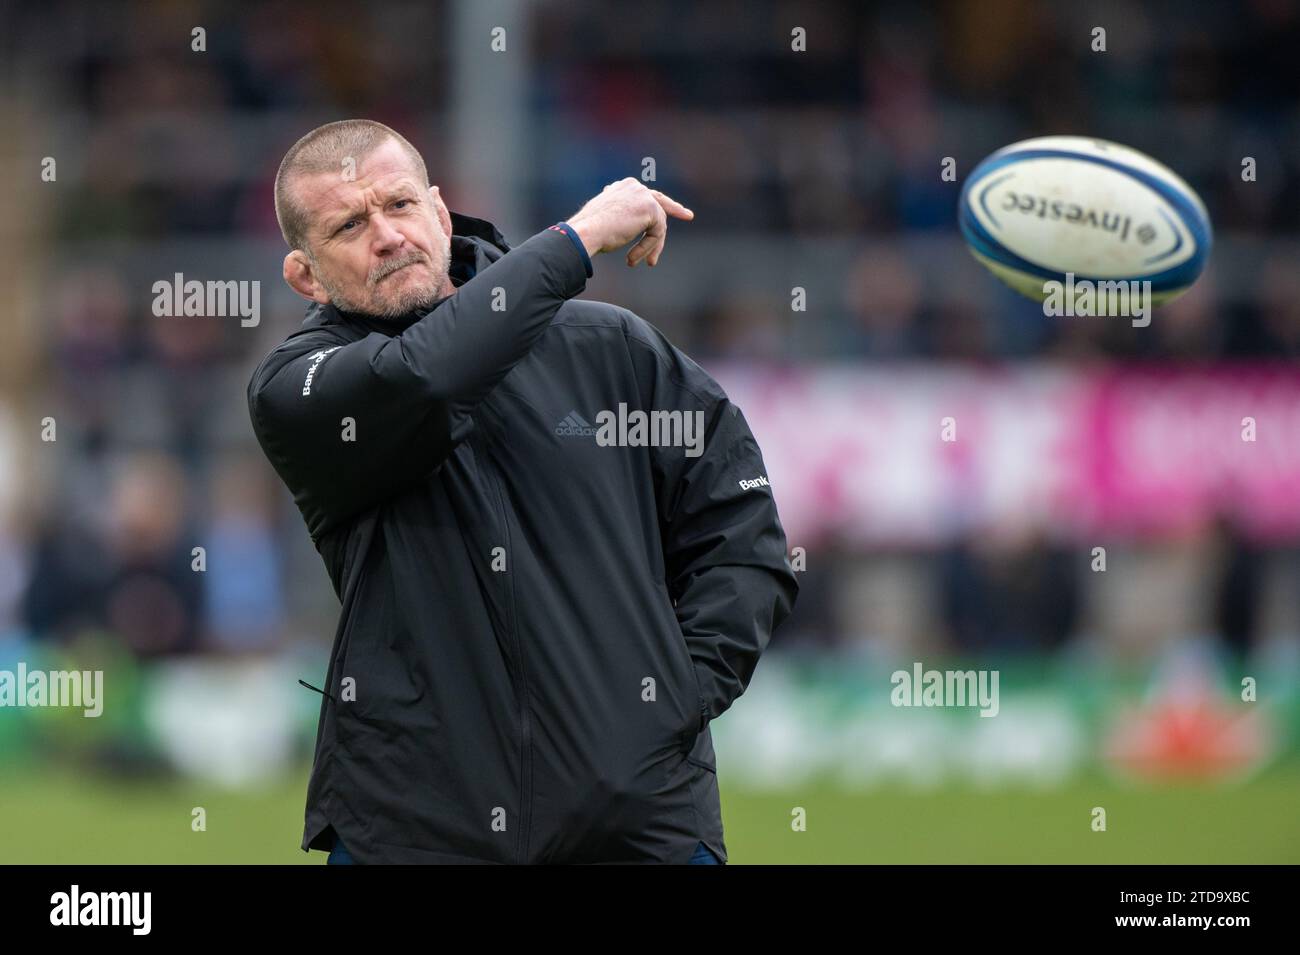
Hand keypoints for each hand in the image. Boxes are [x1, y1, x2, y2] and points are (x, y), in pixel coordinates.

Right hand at [567, 178, 693, 266]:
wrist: (585, 232)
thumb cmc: (590, 232)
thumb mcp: (606, 220)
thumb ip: (620, 217)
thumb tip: (627, 224)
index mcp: (622, 187)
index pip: (645, 195)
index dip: (658, 204)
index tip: (669, 208)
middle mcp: (634, 186)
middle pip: (659, 201)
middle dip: (675, 209)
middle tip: (688, 215)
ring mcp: (643, 195)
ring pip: (658, 224)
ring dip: (650, 246)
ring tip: (641, 262)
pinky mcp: (650, 208)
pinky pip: (657, 233)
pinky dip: (647, 248)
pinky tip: (632, 258)